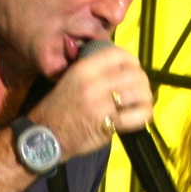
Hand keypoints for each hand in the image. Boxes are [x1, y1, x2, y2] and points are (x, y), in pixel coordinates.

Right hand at [32, 44, 153, 160]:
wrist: (45, 135)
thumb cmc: (58, 109)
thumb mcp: (70, 80)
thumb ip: (93, 72)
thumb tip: (120, 69)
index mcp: (84, 69)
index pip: (119, 56)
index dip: (133, 62)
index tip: (135, 70)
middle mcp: (93, 84)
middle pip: (133, 74)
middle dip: (143, 82)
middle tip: (142, 90)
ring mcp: (99, 105)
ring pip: (138, 94)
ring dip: (146, 98)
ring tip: (144, 103)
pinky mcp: (105, 125)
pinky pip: (134, 117)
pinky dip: (144, 115)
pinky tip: (143, 116)